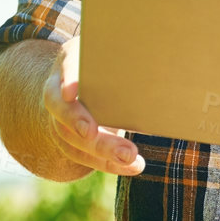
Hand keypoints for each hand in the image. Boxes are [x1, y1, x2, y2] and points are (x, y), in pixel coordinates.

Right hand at [41, 42, 144, 176]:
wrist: (92, 79)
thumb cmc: (112, 62)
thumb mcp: (119, 54)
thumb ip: (130, 61)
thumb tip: (160, 68)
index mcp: (72, 59)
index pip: (66, 66)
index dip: (67, 79)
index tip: (71, 93)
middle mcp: (59, 90)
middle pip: (63, 110)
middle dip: (80, 123)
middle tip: (95, 133)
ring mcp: (59, 117)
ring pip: (71, 139)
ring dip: (100, 151)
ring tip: (130, 157)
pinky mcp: (69, 139)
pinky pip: (83, 155)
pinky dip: (107, 163)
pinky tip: (132, 166)